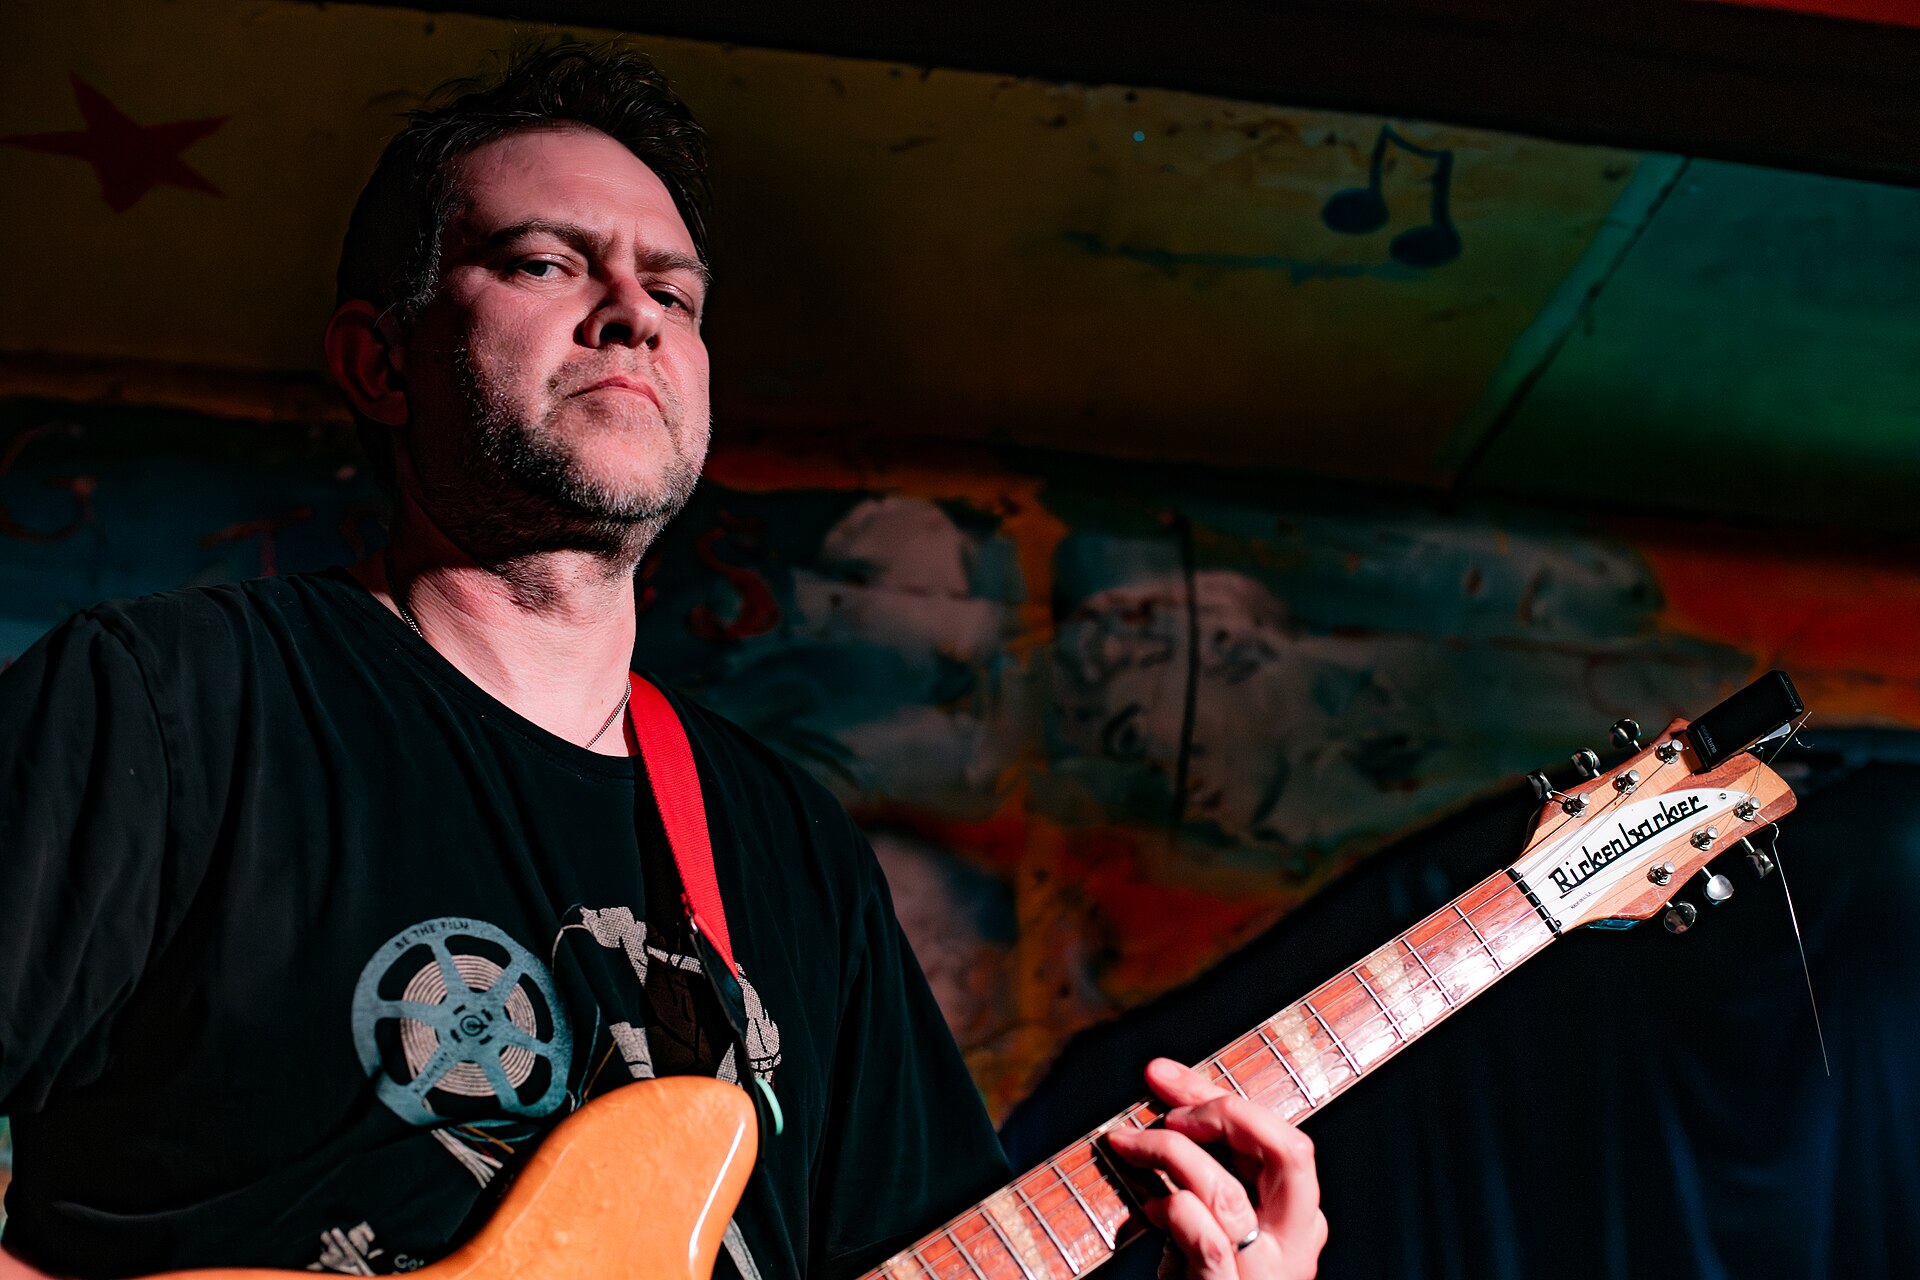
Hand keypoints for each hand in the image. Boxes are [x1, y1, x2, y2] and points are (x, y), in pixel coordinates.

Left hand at [1104, 1058, 1325, 1279]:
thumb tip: (1162, 1082)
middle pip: (1289, 1150)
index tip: (1158, 1073)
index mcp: (1300, 1214)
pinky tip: (1151, 1206)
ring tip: (1128, 1146)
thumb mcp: (1213, 1210)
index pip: (1276, 1132)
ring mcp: (1265, 1274)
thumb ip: (1203, 1155)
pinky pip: (1207, 1240)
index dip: (1214, 1092)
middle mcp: (1296, 1242)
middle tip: (1168, 1112)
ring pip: (1227, 1190)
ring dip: (1168, 1153)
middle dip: (1223, 1112)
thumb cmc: (1202, 1274)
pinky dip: (1174, 1210)